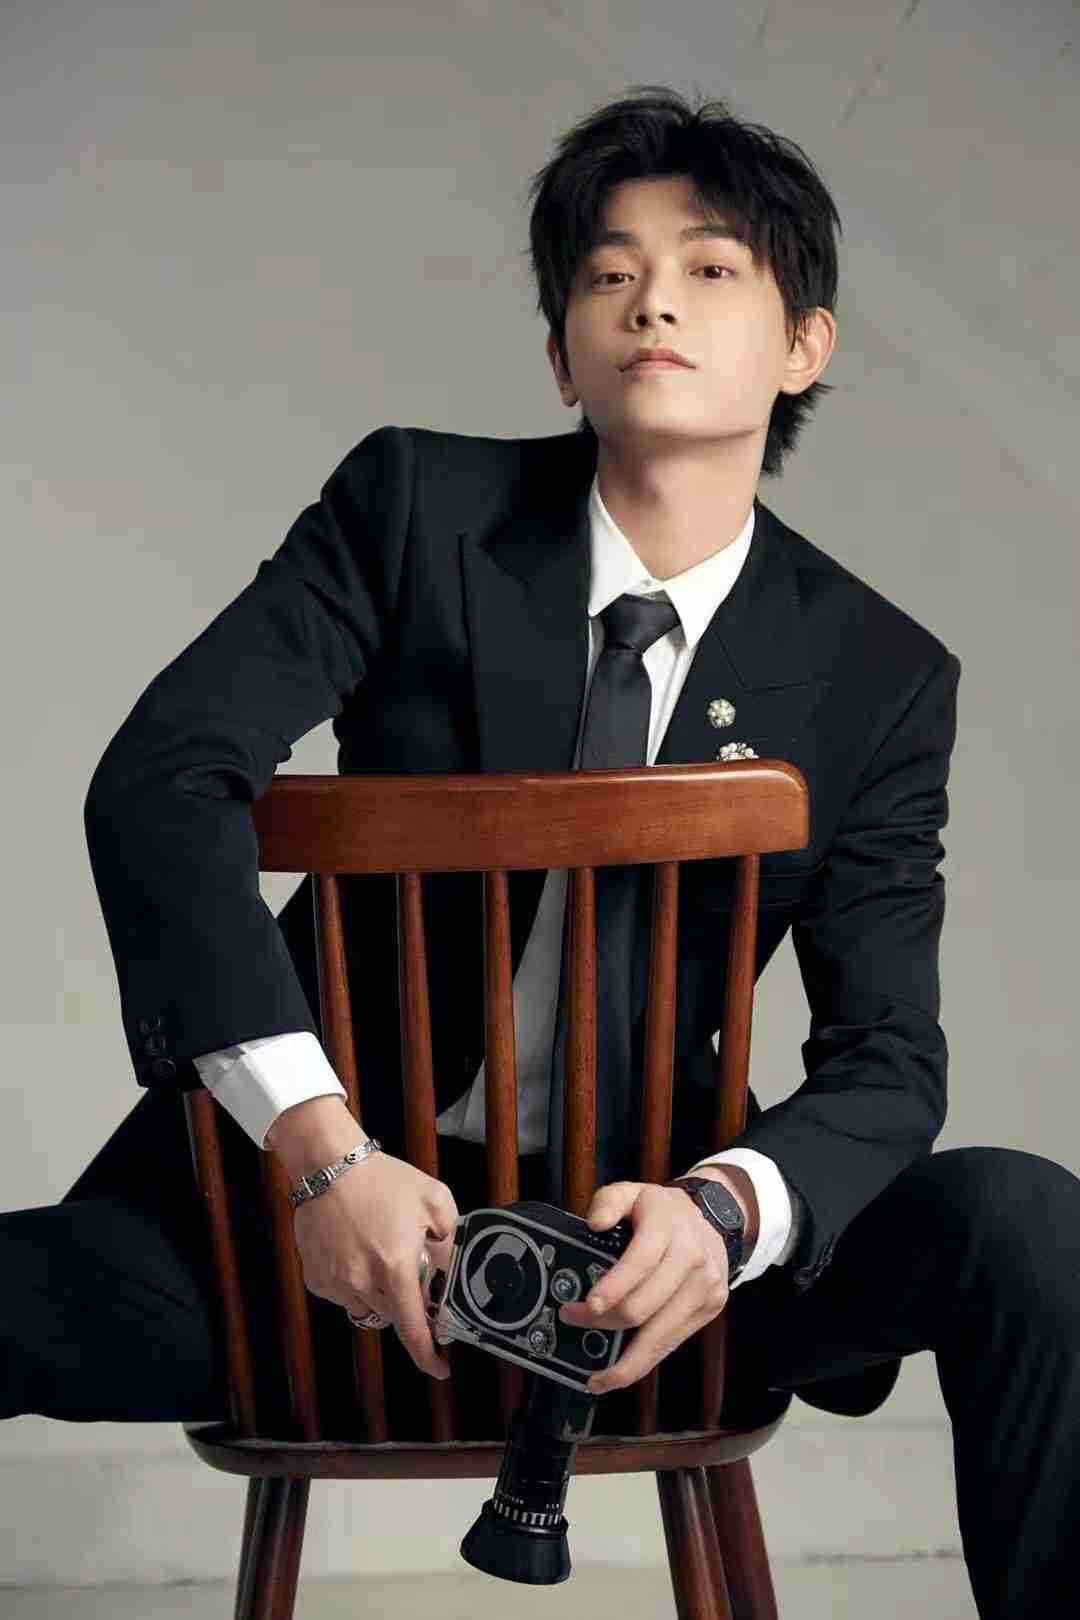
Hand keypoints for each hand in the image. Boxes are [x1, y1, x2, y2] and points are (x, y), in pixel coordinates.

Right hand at [291, 1150, 458, 1380]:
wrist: (329, 1165)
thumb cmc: (380, 1179)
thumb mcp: (434, 1200)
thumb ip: (451, 1237)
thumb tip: (453, 1266)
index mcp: (395, 1267)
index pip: (413, 1328)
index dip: (428, 1355)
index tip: (440, 1366)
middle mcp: (363, 1282)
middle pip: (393, 1316)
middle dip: (407, 1304)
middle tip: (410, 1274)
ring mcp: (336, 1283)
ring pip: (368, 1308)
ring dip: (380, 1293)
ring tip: (380, 1255)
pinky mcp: (317, 1278)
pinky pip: (344, 1295)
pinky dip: (355, 1283)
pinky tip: (358, 1252)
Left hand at [557, 1181, 730, 1393]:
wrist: (713, 1221)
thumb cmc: (661, 1212)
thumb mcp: (631, 1191)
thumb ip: (608, 1202)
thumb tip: (594, 1224)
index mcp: (668, 1225)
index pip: (641, 1261)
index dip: (613, 1287)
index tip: (588, 1306)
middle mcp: (692, 1257)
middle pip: (644, 1306)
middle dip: (603, 1322)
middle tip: (572, 1320)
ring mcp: (704, 1286)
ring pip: (660, 1336)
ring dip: (625, 1361)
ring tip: (597, 1377)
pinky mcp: (709, 1308)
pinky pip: (673, 1342)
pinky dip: (646, 1361)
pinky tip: (622, 1369)